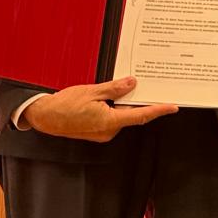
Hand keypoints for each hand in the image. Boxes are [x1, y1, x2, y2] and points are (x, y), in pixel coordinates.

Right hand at [23, 77, 176, 142]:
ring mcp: (102, 133)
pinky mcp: (97, 131)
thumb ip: (114, 88)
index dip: (158, 111)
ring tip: (127, 87)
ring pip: (122, 116)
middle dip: (141, 102)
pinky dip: (116, 108)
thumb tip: (132, 83)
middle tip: (151, 87)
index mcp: (108, 122)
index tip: (172, 107)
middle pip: (132, 115)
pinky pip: (113, 119)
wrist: (44, 117)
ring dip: (126, 104)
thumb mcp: (91, 91)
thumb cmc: (64, 105)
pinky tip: (114, 97)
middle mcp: (108, 131)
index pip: (140, 116)